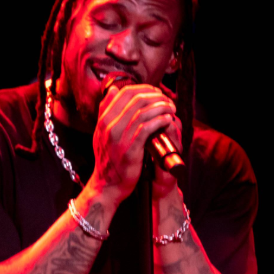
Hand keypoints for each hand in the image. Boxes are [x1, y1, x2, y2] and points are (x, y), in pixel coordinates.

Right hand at [88, 83, 178, 202]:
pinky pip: (146, 128)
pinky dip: (159, 120)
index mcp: (103, 119)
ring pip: (142, 112)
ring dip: (161, 106)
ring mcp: (118, 138)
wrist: (107, 185)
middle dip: (156, 96)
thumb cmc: (108, 160)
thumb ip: (106, 111)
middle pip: (135, 99)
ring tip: (171, 108)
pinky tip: (167, 119)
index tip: (156, 92)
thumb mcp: (102, 133)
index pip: (124, 92)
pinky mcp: (130, 150)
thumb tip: (114, 90)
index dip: (143, 89)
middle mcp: (109, 126)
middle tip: (168, 100)